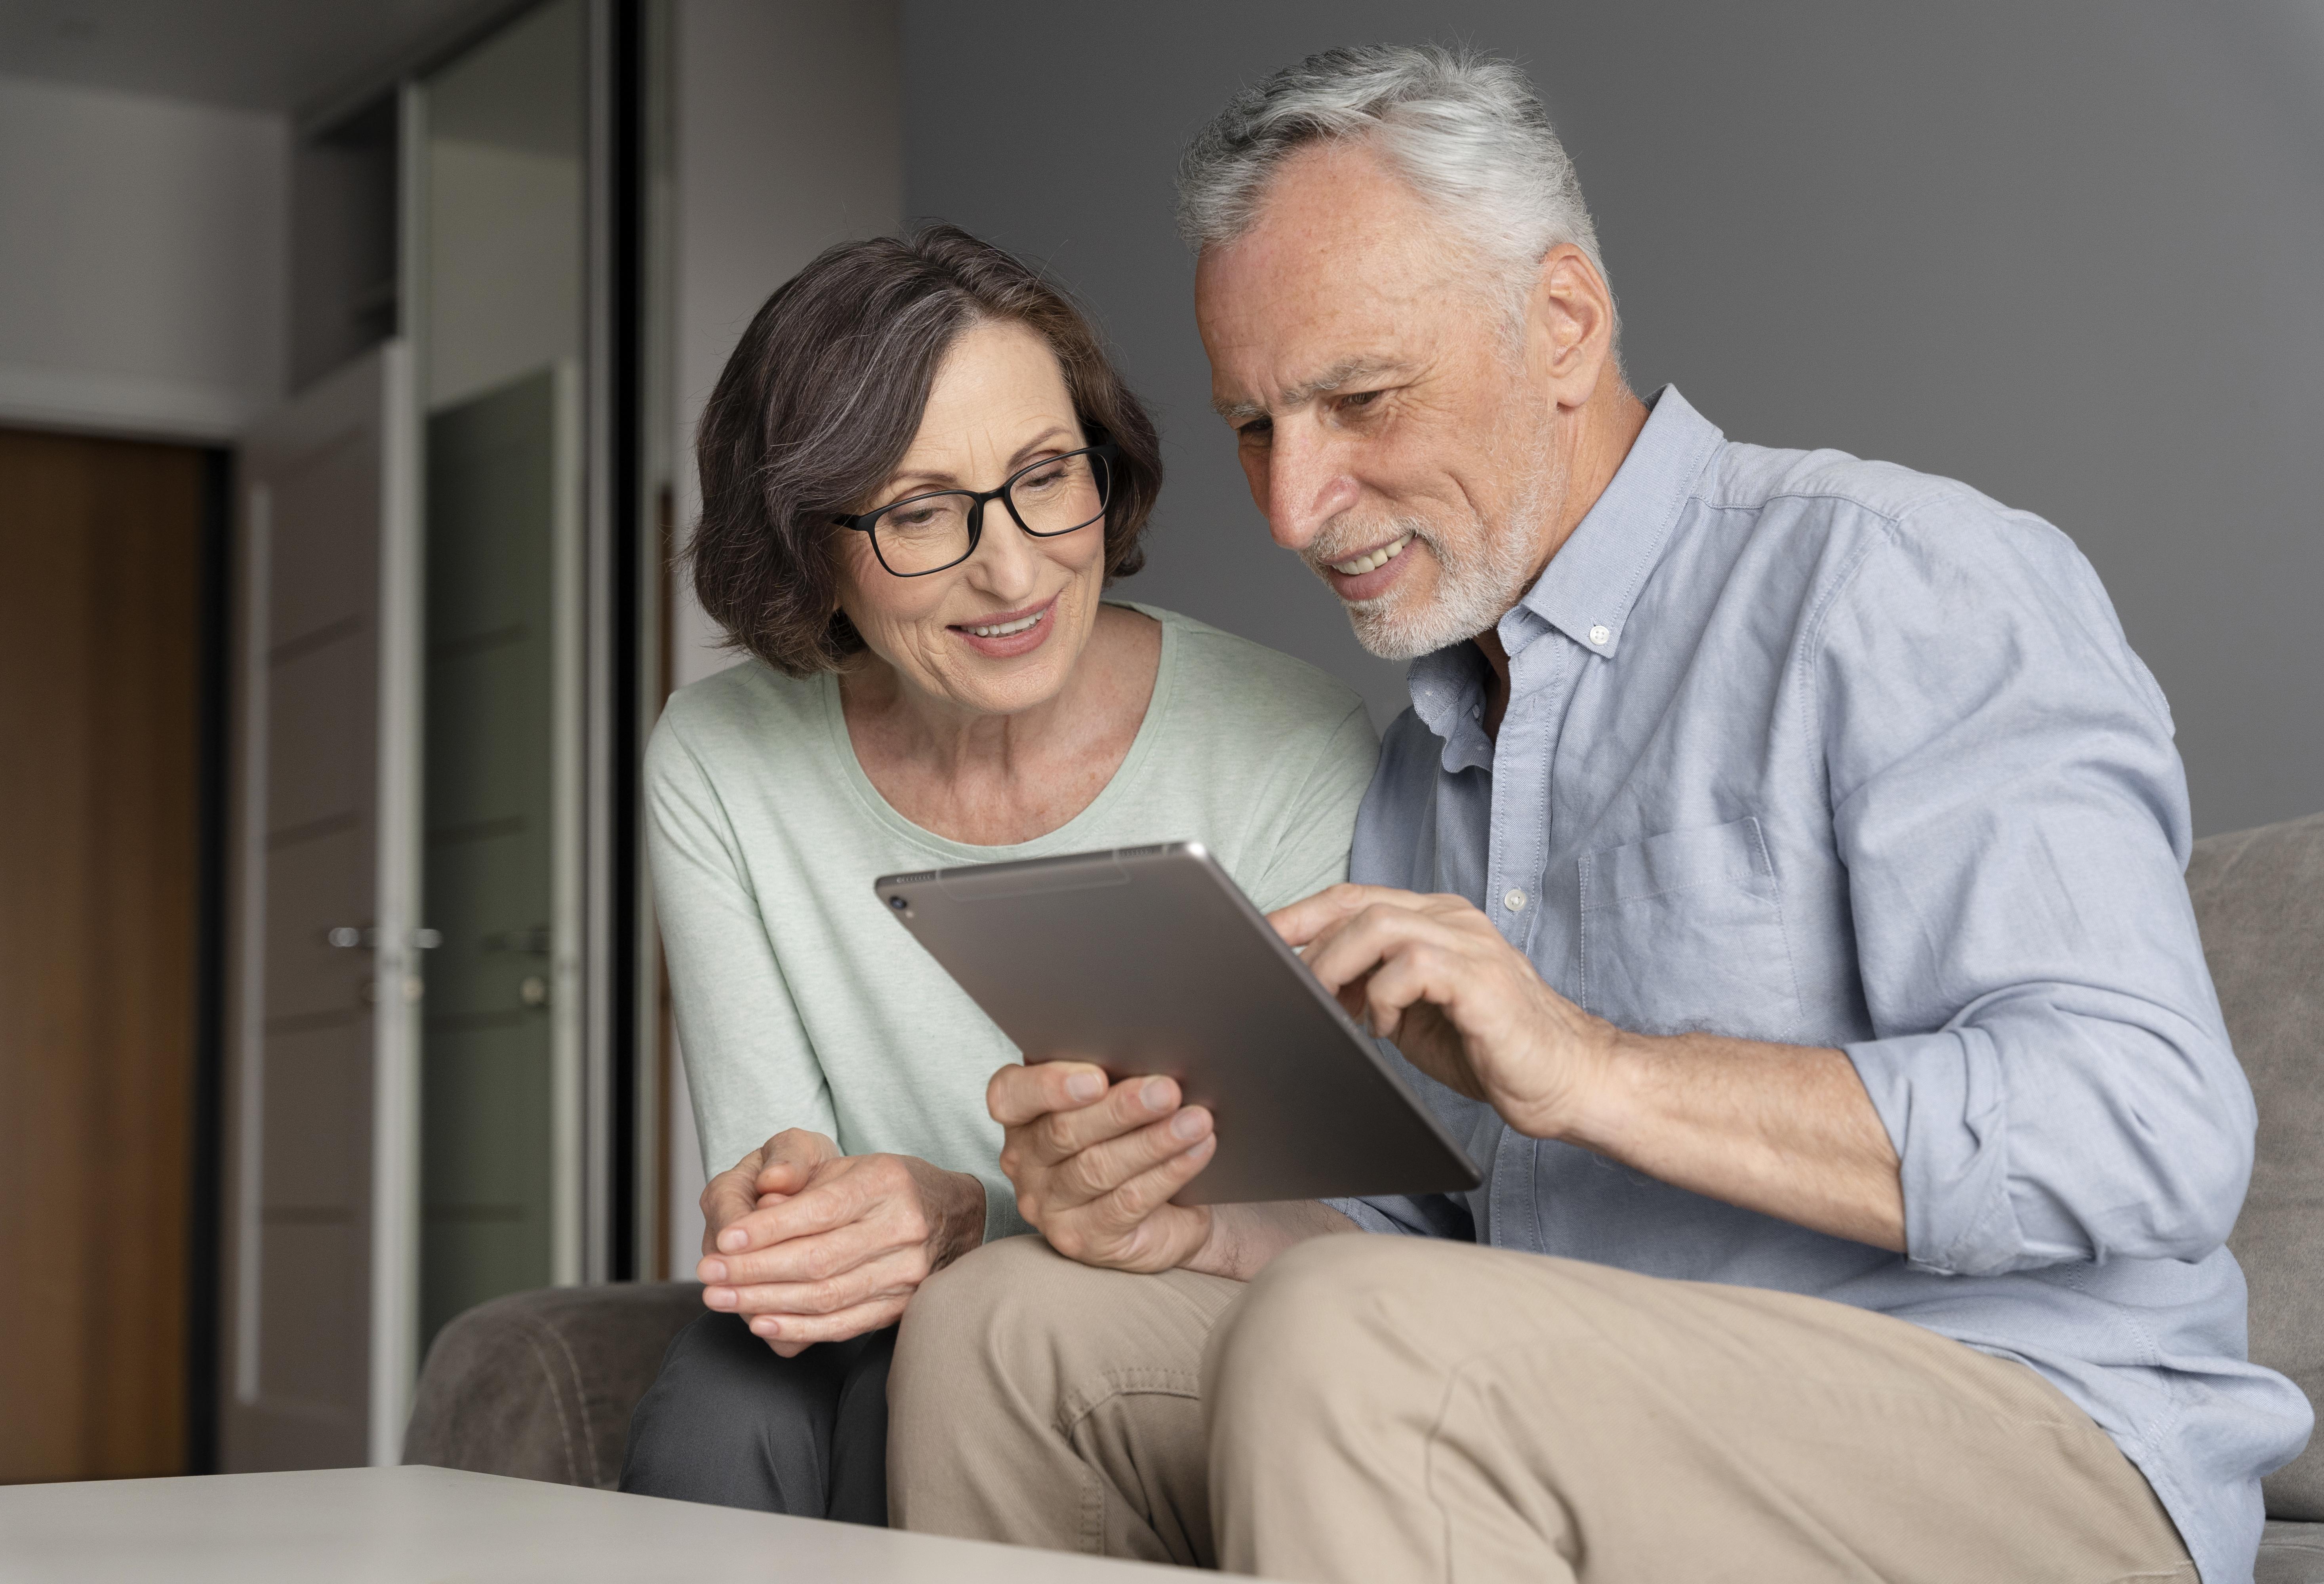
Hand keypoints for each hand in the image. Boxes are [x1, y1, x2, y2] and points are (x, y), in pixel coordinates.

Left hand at [695, 1128, 984, 1355]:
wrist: (954, 1213)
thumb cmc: (885, 1185)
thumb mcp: (847, 1166)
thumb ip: (800, 1181)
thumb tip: (756, 1204)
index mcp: (886, 1182)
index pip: (818, 1211)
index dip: (767, 1230)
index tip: (722, 1241)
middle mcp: (902, 1227)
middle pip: (817, 1260)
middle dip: (753, 1271)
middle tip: (707, 1275)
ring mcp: (908, 1272)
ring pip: (826, 1297)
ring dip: (765, 1302)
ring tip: (720, 1297)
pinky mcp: (904, 1306)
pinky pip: (844, 1324)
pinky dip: (798, 1328)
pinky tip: (760, 1322)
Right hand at [987, 1062, 1215, 1272]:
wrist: (1165, 1208)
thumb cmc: (1130, 1138)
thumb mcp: (1114, 1103)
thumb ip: (1111, 1079)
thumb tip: (1149, 1056)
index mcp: (1022, 1116)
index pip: (1010, 1095)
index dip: (1049, 1085)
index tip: (1097, 1077)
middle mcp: (1025, 1163)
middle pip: (1064, 1131)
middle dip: (1121, 1109)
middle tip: (1168, 1090)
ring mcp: (1048, 1206)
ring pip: (1098, 1168)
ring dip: (1154, 1141)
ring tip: (1196, 1121)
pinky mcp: (1083, 1239)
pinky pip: (1127, 1202)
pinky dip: (1167, 1173)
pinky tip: (1196, 1151)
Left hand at [1271, 884, 1617, 1139]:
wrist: (1567, 1079)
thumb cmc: (1490, 1048)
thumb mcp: (1412, 1014)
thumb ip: (1370, 990)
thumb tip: (1310, 985)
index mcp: (1436, 920)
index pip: (1354, 898)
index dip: (1300, 914)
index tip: (1257, 938)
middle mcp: (1452, 920)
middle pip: (1357, 905)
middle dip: (1306, 941)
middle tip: (1281, 984)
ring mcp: (1470, 944)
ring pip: (1378, 926)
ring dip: (1338, 966)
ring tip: (1327, 1005)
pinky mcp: (1482, 979)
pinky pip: (1412, 967)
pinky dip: (1383, 997)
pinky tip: (1385, 1028)